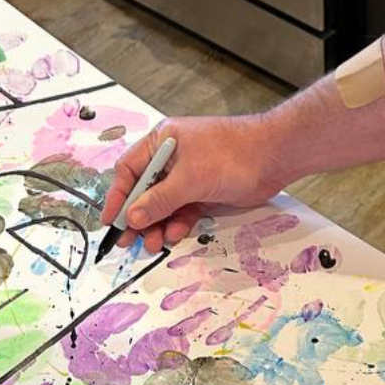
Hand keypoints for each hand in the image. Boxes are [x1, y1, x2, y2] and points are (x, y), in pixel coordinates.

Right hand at [101, 115, 288, 252]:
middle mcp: (173, 156)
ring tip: (153, 243)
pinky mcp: (205, 190)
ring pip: (164, 204)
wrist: (274, 157)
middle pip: (145, 190)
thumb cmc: (232, 154)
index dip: (118, 196)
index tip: (110, 221)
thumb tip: (133, 217)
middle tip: (129, 240)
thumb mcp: (189, 178)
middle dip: (137, 216)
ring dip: (156, 224)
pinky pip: (183, 209)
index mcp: (163, 141)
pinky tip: (174, 234)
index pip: (129, 170)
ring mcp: (190, 174)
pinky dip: (177, 222)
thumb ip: (159, 200)